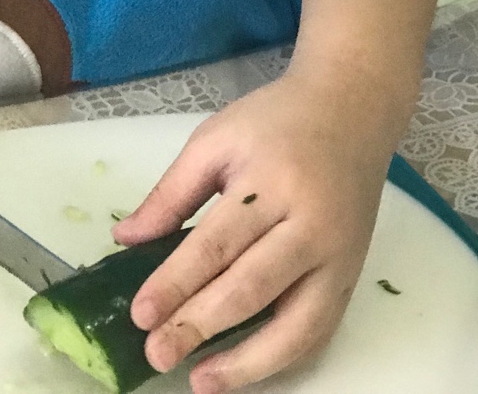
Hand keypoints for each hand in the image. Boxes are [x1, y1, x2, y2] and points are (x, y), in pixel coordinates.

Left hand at [112, 68, 400, 393]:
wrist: (351, 110)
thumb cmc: (276, 121)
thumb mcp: (216, 138)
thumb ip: (171, 192)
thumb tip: (125, 239)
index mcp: (271, 181)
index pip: (217, 244)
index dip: (176, 283)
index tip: (141, 314)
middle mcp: (310, 223)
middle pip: (252, 287)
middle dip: (201, 325)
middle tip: (156, 352)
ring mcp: (338, 255)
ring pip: (296, 324)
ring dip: (248, 362)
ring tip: (201, 381)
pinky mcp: (352, 276)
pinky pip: (320, 330)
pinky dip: (284, 357)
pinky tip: (248, 370)